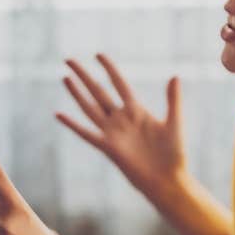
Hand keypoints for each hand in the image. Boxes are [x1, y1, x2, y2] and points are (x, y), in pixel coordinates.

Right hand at [57, 54, 187, 196]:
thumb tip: (175, 75)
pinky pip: (87, 134)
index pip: (119, 84)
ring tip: (65, 77)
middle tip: (69, 60)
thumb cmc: (174, 154)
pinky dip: (72, 124)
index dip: (109, 69)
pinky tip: (58, 114)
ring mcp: (113, 133)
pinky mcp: (108, 148)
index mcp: (137, 111)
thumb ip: (173, 100)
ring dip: (77, 93)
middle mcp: (121, 119)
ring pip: (90, 108)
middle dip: (84, 76)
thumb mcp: (174, 123)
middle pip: (98, 92)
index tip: (98, 54)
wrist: (167, 180)